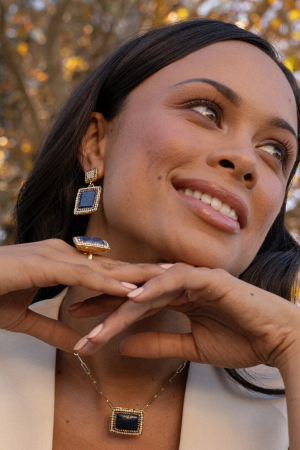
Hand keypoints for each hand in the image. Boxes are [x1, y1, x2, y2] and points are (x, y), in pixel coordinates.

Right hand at [0, 239, 162, 351]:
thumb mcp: (27, 318)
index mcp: (65, 264)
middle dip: (149, 270)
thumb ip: (53, 329)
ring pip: (109, 268)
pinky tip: (133, 291)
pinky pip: (87, 276)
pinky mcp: (50, 264)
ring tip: (171, 278)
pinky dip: (111, 284)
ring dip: (140, 274)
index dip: (135, 275)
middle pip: (117, 266)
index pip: (108, 271)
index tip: (160, 279)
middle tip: (180, 272)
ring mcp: (60, 257)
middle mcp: (67, 256)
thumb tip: (77, 343)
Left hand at [79, 264, 299, 371]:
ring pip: (151, 286)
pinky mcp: (209, 278)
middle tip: (76, 313)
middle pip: (136, 291)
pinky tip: (133, 298)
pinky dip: (155, 287)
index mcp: (177, 298)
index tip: (84, 325)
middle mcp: (181, 284)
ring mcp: (194, 278)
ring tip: (95, 311)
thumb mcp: (190, 348)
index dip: (109, 312)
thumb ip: (158, 343)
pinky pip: (177, 280)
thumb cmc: (240, 341)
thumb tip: (124, 346)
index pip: (136, 303)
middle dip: (106, 302)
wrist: (276, 340)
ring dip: (123, 299)